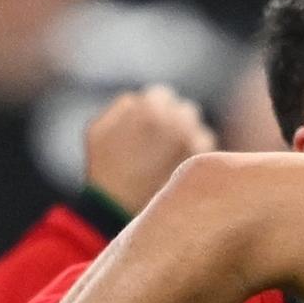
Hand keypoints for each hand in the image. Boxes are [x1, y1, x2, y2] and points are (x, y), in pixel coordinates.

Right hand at [83, 84, 214, 214]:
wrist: (117, 207)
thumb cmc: (104, 167)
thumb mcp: (98, 128)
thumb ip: (124, 106)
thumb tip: (142, 99)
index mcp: (150, 107)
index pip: (162, 95)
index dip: (154, 109)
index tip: (149, 124)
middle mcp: (177, 120)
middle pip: (185, 110)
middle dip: (175, 122)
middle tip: (160, 142)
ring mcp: (192, 141)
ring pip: (198, 129)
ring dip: (188, 138)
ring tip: (167, 159)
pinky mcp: (201, 162)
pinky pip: (205, 151)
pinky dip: (195, 156)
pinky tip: (177, 169)